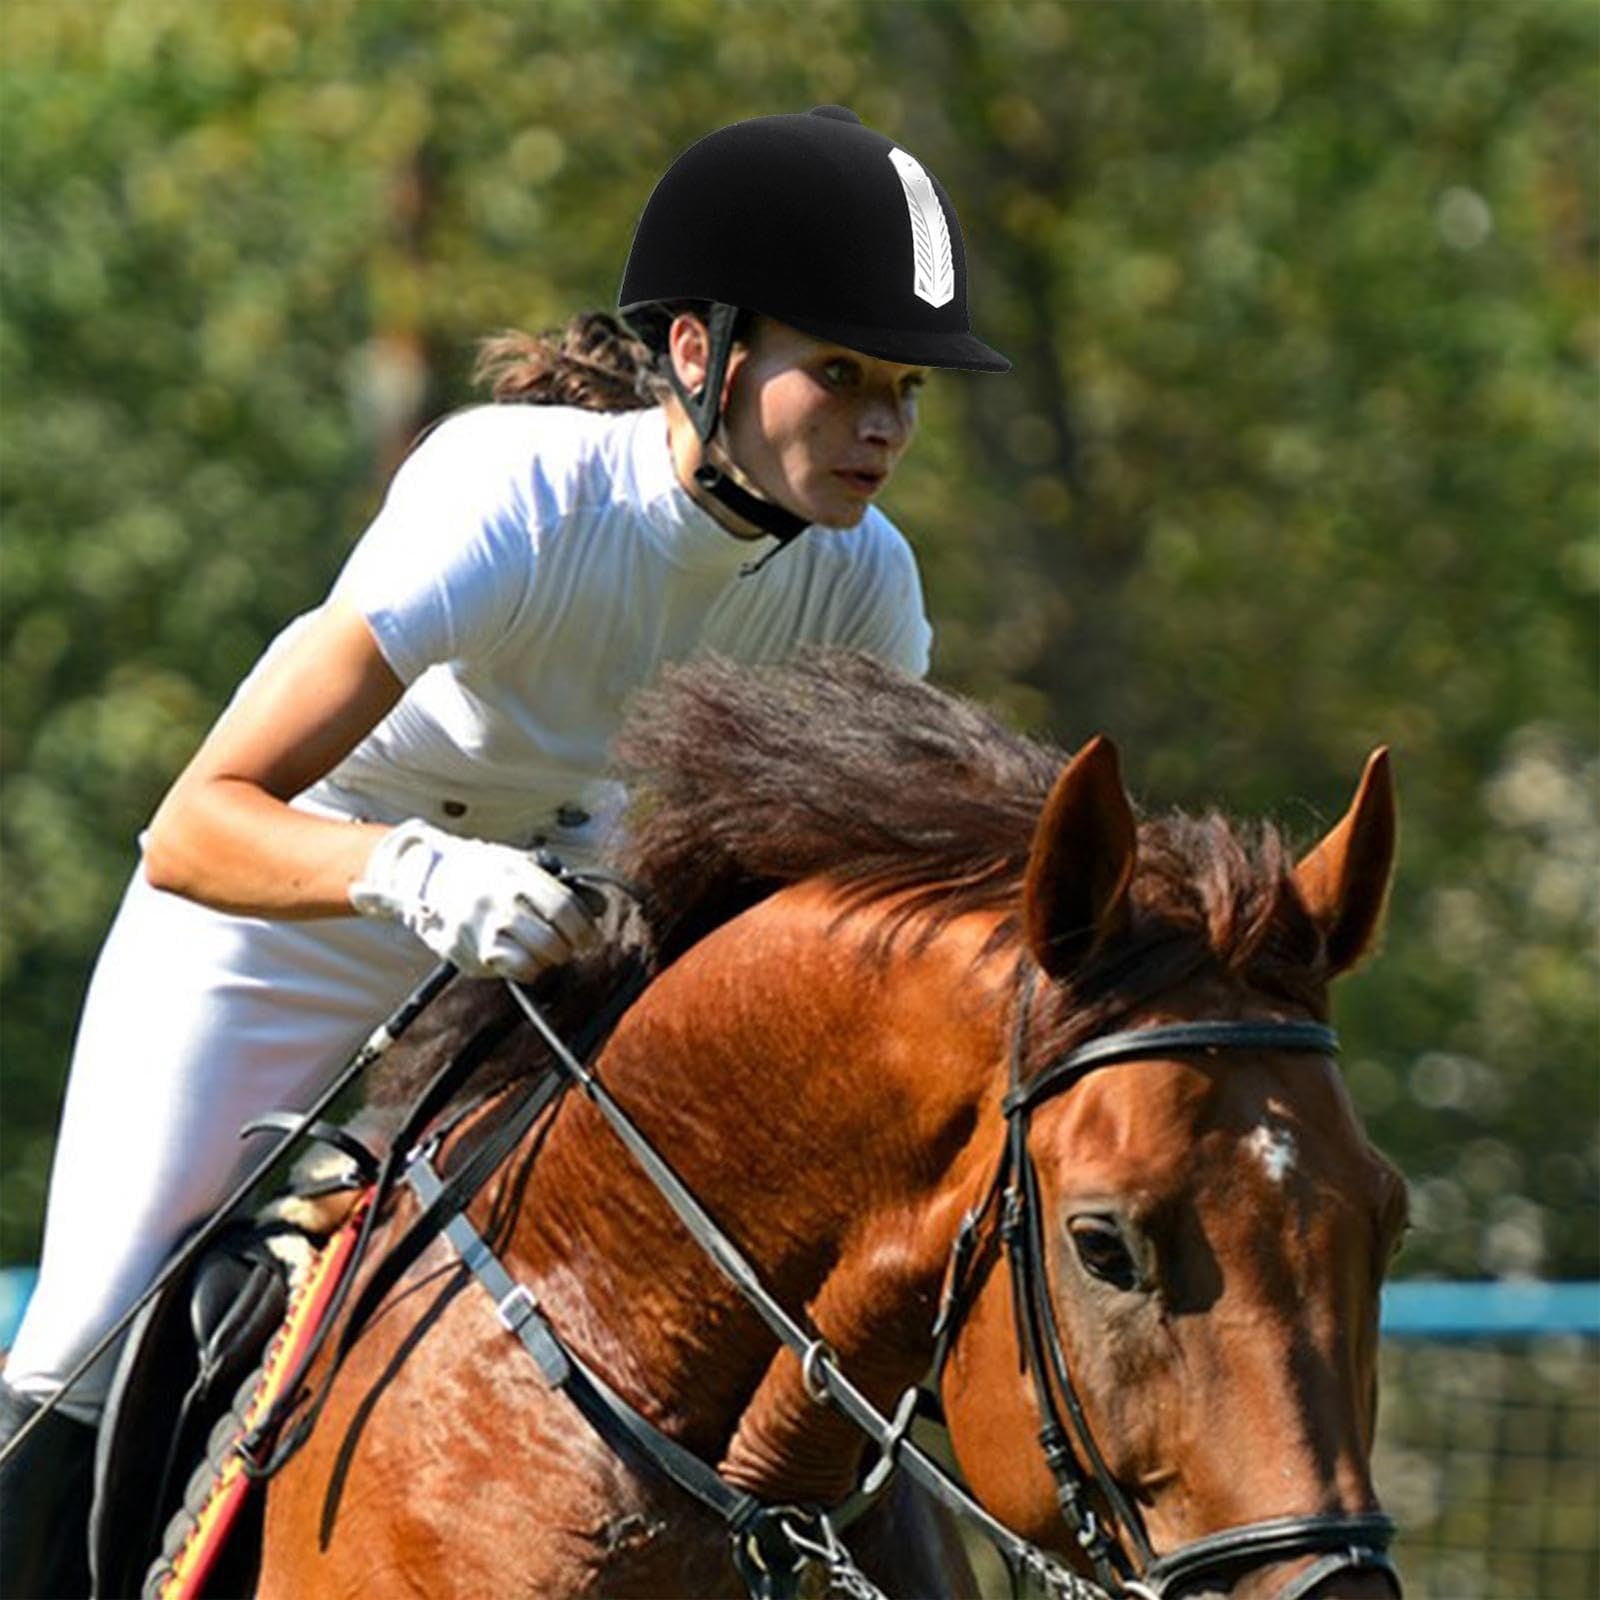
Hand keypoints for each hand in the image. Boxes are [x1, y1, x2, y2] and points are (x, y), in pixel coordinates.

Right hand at [350, 819, 601, 978]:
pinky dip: (526, 971)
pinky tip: (524, 961)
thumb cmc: (484, 871)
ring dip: (548, 962)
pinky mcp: (467, 952)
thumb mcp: (521, 864)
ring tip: (545, 953)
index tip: (589, 936)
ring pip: (533, 962)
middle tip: (568, 947)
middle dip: (568, 949)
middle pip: (552, 941)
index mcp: (516, 875)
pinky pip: (510, 971)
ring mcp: (480, 930)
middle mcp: (497, 902)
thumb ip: (558, 885)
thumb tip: (599, 905)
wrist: (428, 878)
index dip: (584, 928)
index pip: (564, 908)